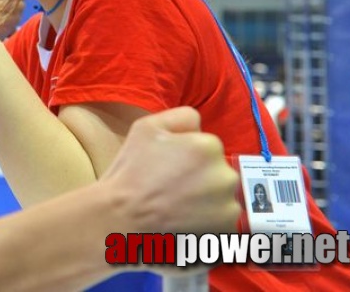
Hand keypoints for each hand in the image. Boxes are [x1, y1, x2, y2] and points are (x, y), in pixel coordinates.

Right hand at [101, 107, 239, 236]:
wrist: (121, 219)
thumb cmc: (131, 172)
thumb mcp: (146, 128)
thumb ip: (181, 117)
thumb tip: (200, 127)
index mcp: (208, 147)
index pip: (207, 148)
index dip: (187, 157)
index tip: (168, 169)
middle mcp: (225, 176)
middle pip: (218, 173)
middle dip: (200, 179)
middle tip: (171, 190)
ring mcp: (228, 207)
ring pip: (221, 198)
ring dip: (205, 202)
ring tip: (176, 209)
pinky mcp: (225, 232)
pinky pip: (221, 223)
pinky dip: (206, 224)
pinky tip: (183, 224)